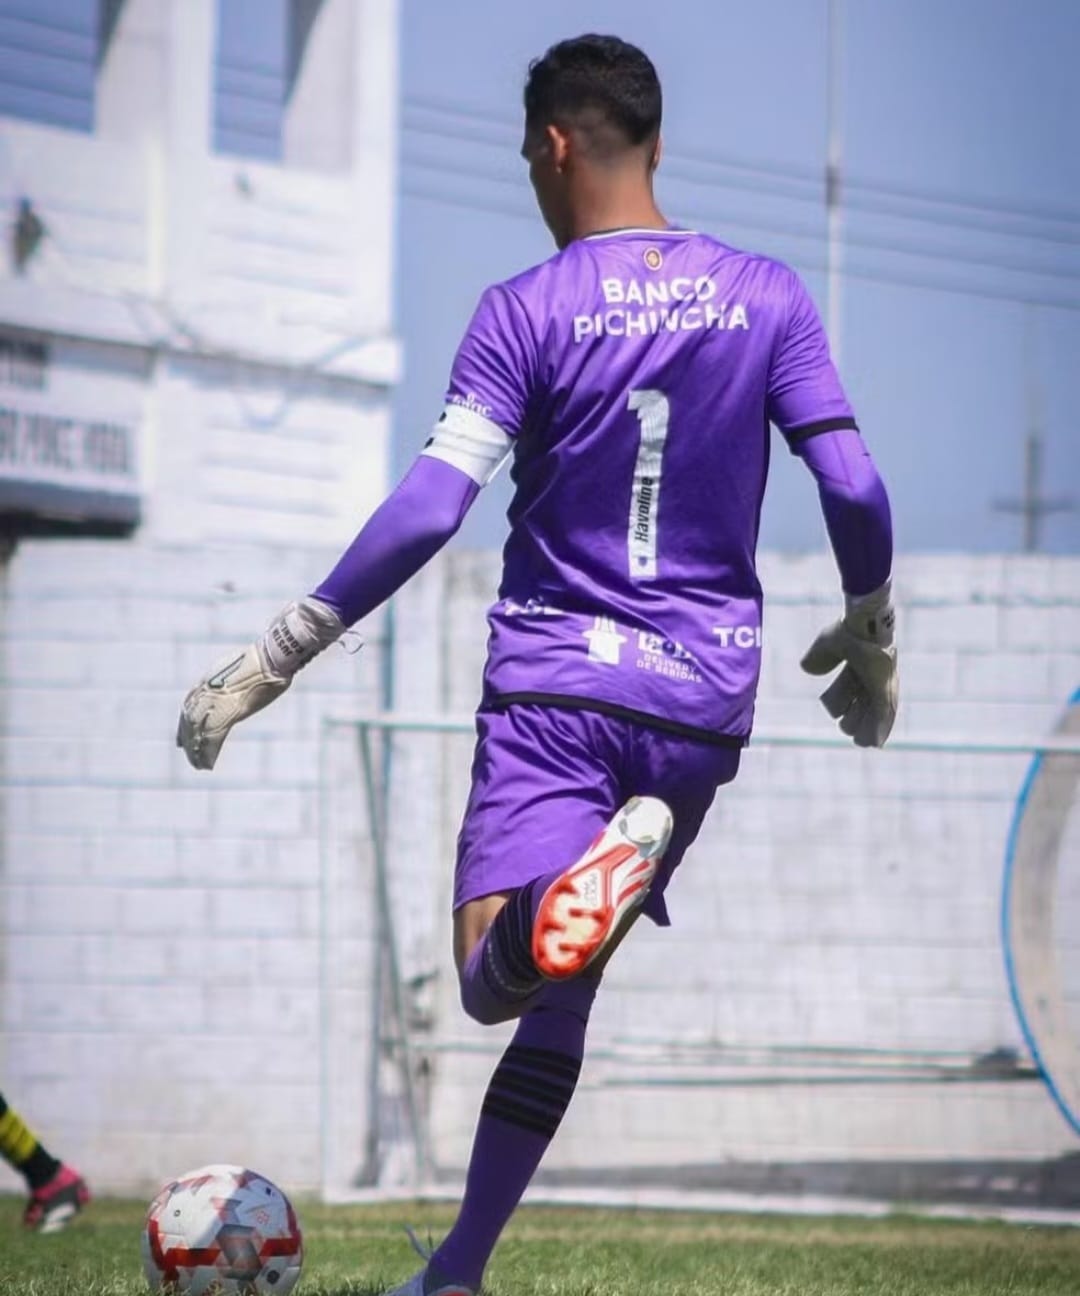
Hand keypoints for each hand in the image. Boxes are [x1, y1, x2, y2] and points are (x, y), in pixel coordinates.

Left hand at [177, 596, 345, 769]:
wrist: (272, 657)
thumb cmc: (265, 660)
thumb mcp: (240, 668)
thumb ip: (232, 681)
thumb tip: (236, 685)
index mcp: (208, 681)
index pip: (189, 706)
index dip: (185, 723)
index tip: (182, 736)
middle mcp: (206, 692)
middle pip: (189, 720)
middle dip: (187, 739)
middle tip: (187, 754)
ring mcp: (216, 702)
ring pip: (197, 732)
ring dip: (196, 751)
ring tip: (197, 764)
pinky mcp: (229, 713)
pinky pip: (213, 738)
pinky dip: (209, 753)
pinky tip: (207, 765)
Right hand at [800, 582, 897, 747]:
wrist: (862, 625)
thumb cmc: (846, 630)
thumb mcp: (826, 645)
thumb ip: (818, 657)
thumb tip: (808, 668)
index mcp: (858, 663)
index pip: (850, 687)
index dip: (841, 700)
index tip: (836, 713)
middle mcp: (872, 675)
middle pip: (864, 701)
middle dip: (854, 717)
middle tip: (845, 729)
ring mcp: (881, 683)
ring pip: (875, 711)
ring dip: (868, 728)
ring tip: (861, 743)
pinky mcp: (886, 689)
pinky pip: (884, 714)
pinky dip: (880, 729)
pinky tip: (876, 743)